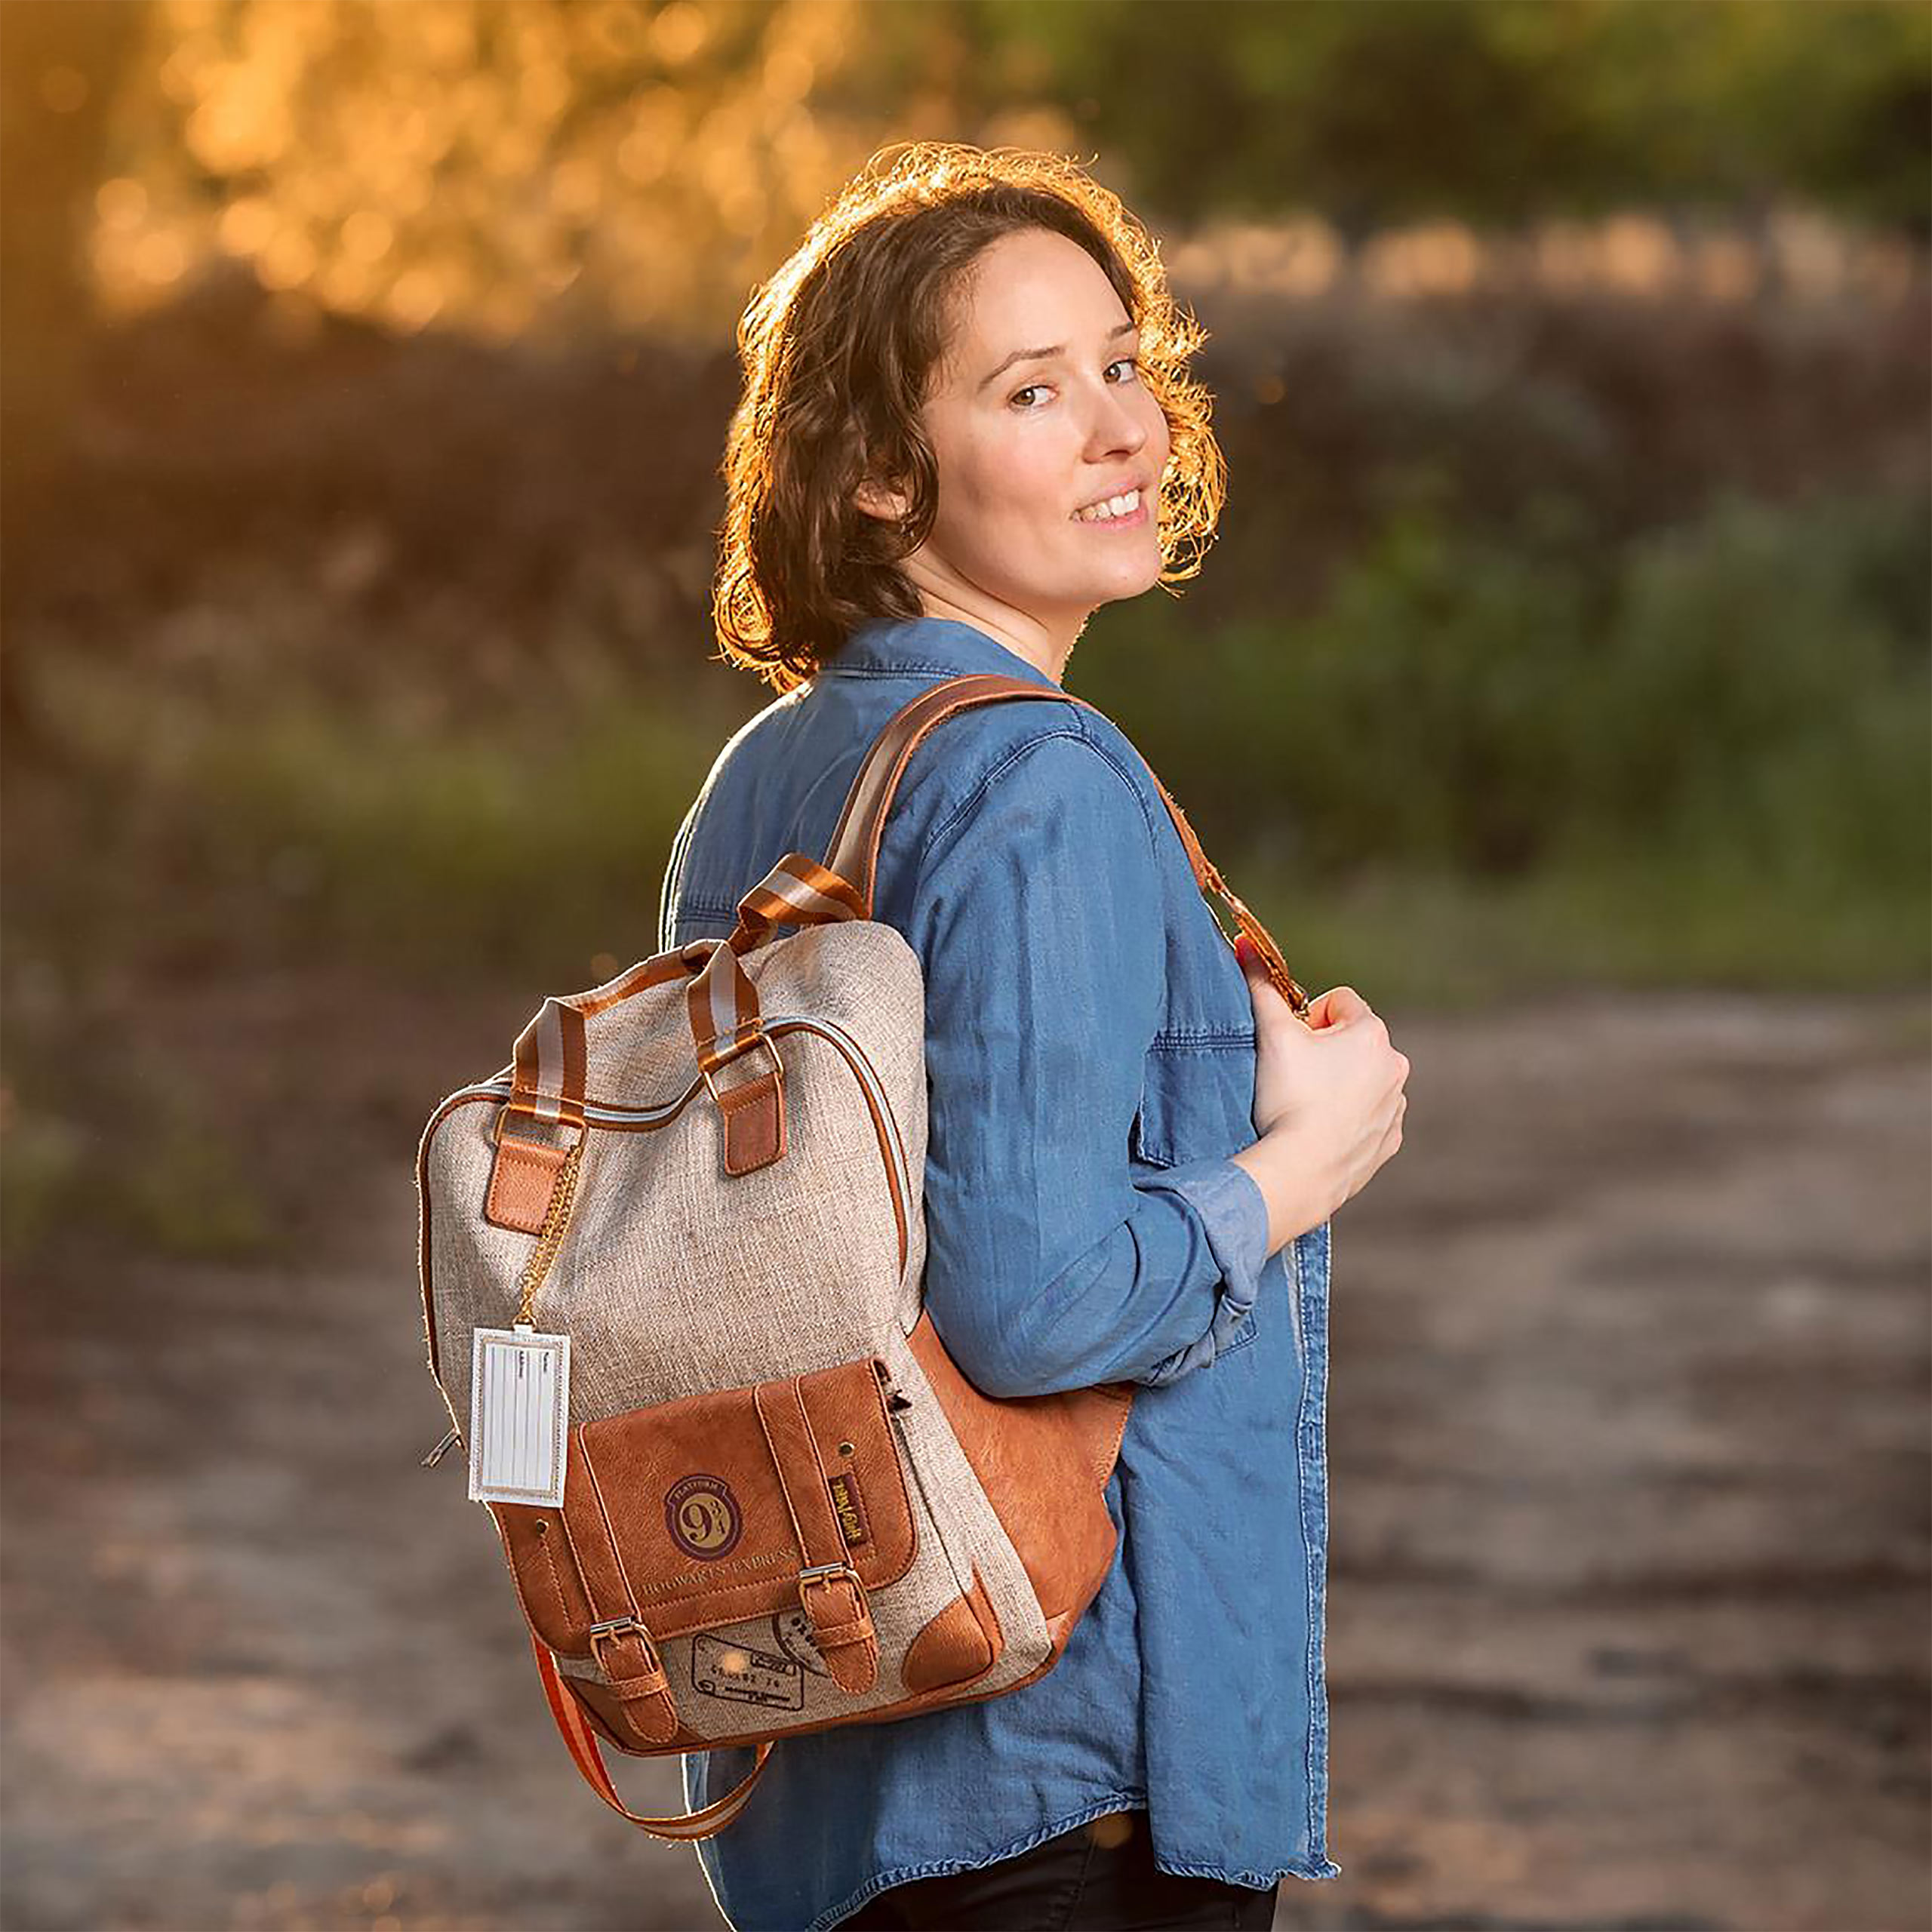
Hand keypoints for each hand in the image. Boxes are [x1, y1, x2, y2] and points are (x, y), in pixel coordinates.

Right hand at [1230, 940, 1409, 1245]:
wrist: (1300, 1171)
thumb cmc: (1287, 1097)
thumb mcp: (1271, 1033)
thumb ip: (1260, 984)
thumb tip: (1245, 943)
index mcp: (1372, 1034)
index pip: (1338, 1001)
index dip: (1308, 1019)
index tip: (1292, 1045)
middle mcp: (1395, 1067)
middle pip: (1352, 1041)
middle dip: (1324, 1052)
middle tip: (1293, 1075)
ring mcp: (1396, 1107)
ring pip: (1361, 1079)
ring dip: (1337, 1084)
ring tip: (1305, 1106)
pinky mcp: (1388, 1141)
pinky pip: (1368, 1117)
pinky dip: (1347, 1118)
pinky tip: (1320, 1130)